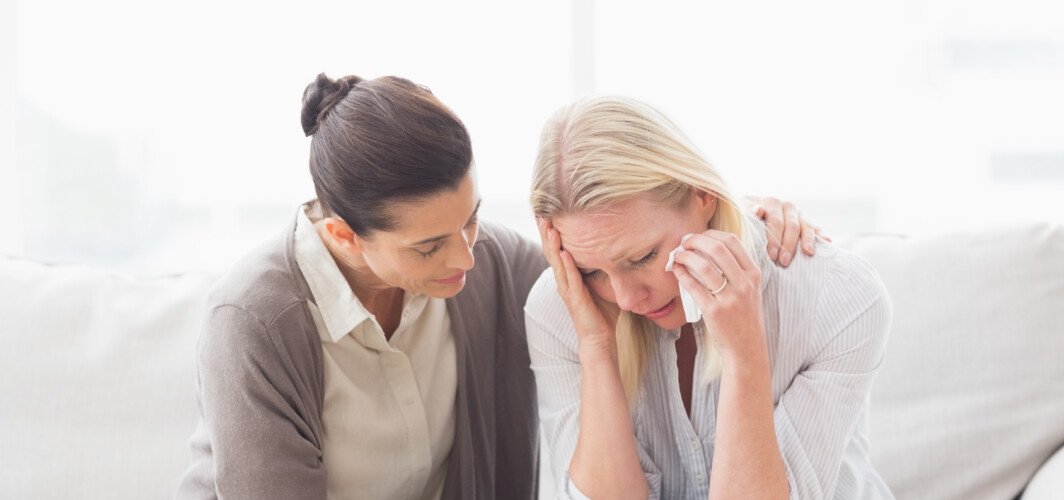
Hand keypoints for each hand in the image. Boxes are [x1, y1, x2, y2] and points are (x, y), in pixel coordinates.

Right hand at [537, 218, 616, 350]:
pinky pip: (569, 279)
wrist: (600, 338)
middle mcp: (564, 280)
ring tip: (548, 227)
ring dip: (552, 245)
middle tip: (541, 213)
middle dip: (546, 232)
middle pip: (551, 252)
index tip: (549, 213)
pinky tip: (564, 252)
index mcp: (569, 275)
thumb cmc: (603, 311)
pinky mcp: (574, 299)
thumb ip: (607, 266)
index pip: (558, 249)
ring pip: (556, 262)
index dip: (552, 232)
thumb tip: (622, 247)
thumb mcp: (606, 282)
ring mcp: (567, 289)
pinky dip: (566, 265)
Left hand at [669, 230, 766, 361]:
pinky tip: (676, 270)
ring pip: (704, 265)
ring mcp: (730, 297)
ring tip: (677, 255)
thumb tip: (708, 248)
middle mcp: (744, 283)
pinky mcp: (714, 311)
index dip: (710, 234)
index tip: (698, 236)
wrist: (747, 348)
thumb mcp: (749, 290)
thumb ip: (736, 270)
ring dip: (685, 256)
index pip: (732, 241)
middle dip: (695, 240)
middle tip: (683, 242)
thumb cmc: (744, 317)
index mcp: (754, 274)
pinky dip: (681, 274)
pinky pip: (693, 286)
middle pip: (717, 248)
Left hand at [745, 195, 830, 266]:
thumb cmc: (744, 218)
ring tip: (807, 253)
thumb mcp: (741, 213)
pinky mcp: (806, 221)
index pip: (776, 221)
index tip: (771, 255)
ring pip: (806, 226)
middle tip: (784, 262)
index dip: (774, 239)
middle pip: (792, 226)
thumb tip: (759, 210)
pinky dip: (821, 234)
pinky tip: (828, 241)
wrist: (749, 215)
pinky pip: (816, 227)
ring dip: (807, 241)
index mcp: (771, 202)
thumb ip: (747, 211)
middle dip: (788, 245)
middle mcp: (787, 206)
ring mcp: (798, 214)